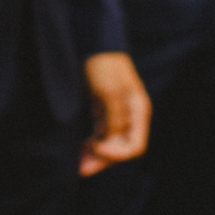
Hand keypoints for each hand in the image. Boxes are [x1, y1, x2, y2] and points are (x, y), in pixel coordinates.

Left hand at [79, 51, 150, 175]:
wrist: (92, 44)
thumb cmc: (104, 65)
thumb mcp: (109, 92)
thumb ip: (115, 119)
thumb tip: (112, 140)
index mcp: (138, 111)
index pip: (135, 146)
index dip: (117, 153)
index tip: (96, 147)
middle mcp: (130, 116)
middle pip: (121, 148)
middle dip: (102, 160)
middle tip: (80, 169)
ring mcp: (117, 114)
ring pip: (109, 143)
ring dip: (94, 155)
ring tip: (76, 164)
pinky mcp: (104, 110)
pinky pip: (101, 134)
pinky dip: (91, 144)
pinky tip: (80, 149)